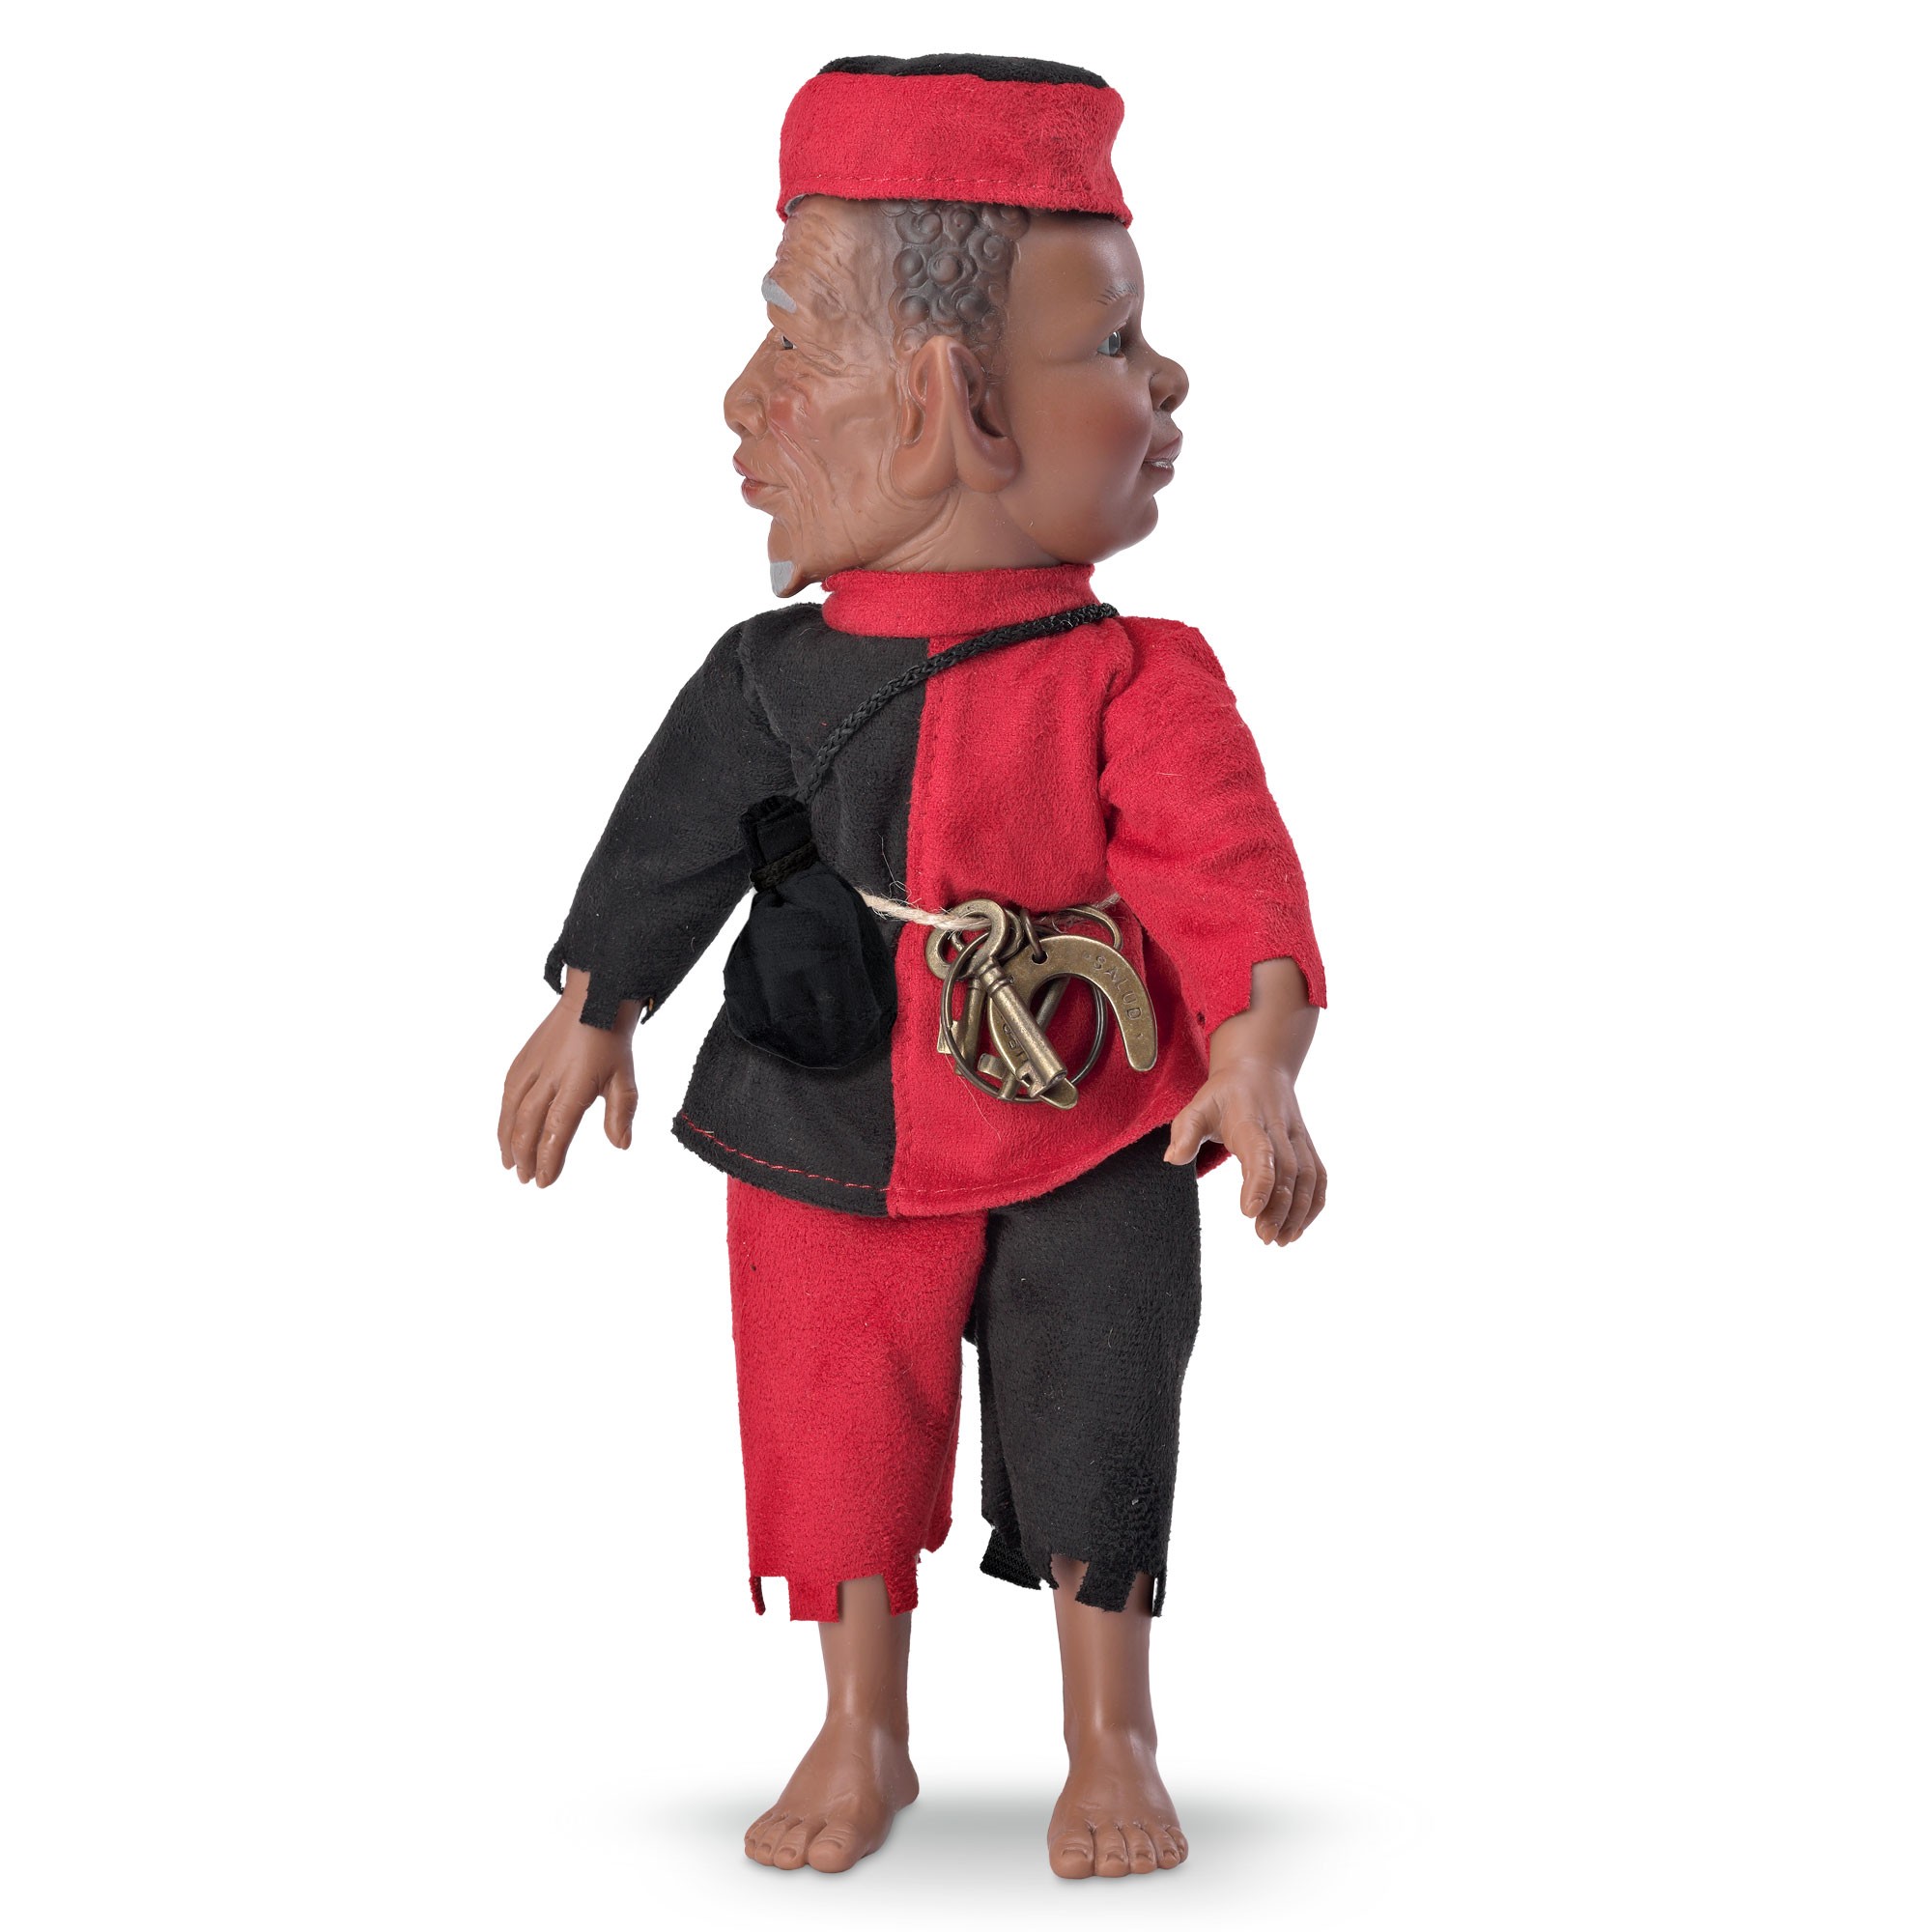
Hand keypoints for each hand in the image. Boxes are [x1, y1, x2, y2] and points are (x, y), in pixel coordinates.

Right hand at [497, 967, 641, 1186]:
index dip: (548, 1158)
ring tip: (509, 1163)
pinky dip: (504, 1115)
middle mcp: (548, 1076)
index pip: (557, 1129)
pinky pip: (508, 1092)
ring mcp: (532, 1066)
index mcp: (575, 1083)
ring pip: (511, 1110)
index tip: (544, 1180)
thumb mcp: (624, 1076)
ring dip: (508, 1140)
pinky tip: (505, 1130)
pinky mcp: (523, 1058)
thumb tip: (621, 1145)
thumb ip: (622, 1112)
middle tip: (526, 1178)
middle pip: (529, 1124)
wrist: (594, 997)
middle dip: (525, 1155)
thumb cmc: (611, 1039)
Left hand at [1162, 957, 1325, 1245]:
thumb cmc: (1223, 1094)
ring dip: (1299, 1211)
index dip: (1259, 1182)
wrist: (1260, 1069)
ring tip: (1281, 1240)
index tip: (1250, 1211)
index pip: (1261, 1153)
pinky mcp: (1307, 1146)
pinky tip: (1298, 1228)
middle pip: (1288, 1171)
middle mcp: (1279, 1129)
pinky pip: (1318, 1176)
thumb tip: (1172, 1159)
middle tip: (1264, 1237)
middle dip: (1280, 1207)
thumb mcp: (1197, 1106)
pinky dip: (1314, 1204)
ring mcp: (1298, 1138)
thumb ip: (1185, 1132)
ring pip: (1307, 1177)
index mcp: (1251, 1120)